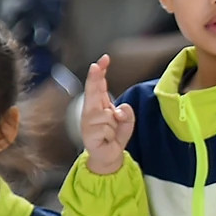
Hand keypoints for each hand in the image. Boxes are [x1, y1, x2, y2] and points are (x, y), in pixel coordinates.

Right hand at [80, 55, 134, 175]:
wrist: (109, 155)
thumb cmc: (114, 135)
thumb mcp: (127, 122)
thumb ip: (127, 113)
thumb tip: (119, 109)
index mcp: (100, 105)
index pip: (99, 85)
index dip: (100, 72)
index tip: (104, 60)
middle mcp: (91, 111)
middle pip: (93, 91)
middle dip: (94, 78)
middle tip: (96, 66)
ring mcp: (88, 123)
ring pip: (106, 114)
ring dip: (114, 124)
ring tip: (111, 131)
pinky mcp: (88, 135)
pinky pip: (106, 128)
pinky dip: (111, 133)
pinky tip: (106, 138)